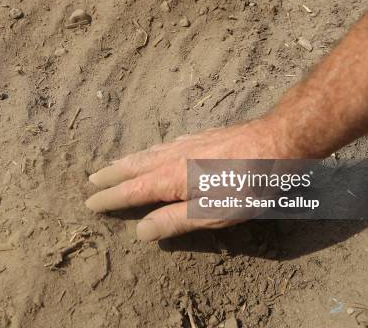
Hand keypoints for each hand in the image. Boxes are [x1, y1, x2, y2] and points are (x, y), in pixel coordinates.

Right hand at [85, 117, 297, 240]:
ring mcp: (187, 144)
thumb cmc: (248, 184)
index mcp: (171, 179)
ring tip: (114, 164)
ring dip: (127, 161)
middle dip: (111, 174)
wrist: (277, 141)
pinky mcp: (202, 137)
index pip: (132, 191)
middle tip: (91, 179)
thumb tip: (140, 230)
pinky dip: (150, 150)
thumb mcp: (213, 212)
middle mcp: (173, 158)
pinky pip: (164, 144)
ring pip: (148, 152)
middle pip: (134, 167)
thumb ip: (175, 220)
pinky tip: (156, 150)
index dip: (110, 198)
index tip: (90, 203)